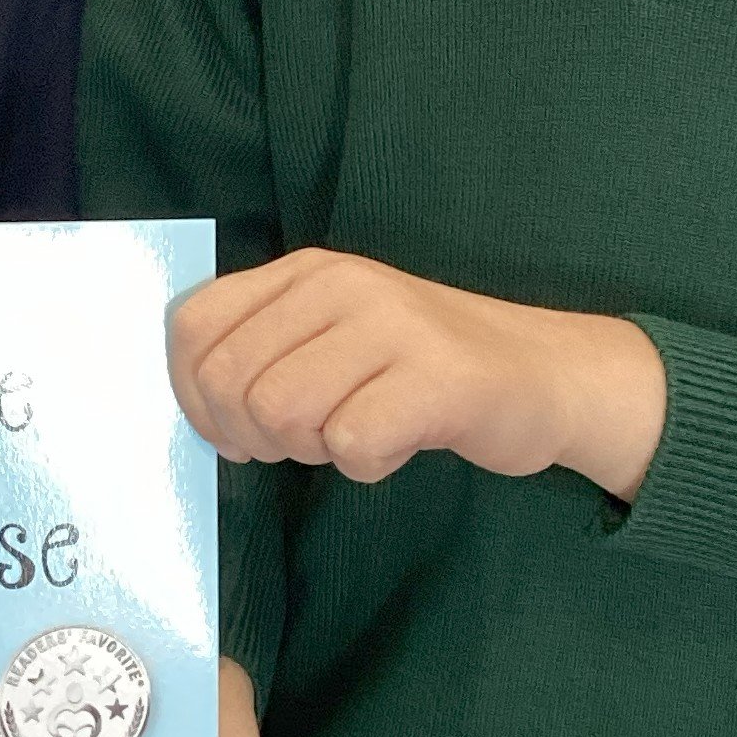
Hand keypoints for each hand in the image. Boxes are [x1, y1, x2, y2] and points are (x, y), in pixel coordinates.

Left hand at [169, 249, 665, 501]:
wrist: (543, 374)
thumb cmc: (421, 370)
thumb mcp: (334, 335)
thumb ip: (266, 352)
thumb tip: (198, 409)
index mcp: (308, 271)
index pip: (194, 325)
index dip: (193, 395)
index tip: (236, 431)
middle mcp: (345, 284)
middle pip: (229, 380)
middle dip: (252, 435)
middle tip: (308, 440)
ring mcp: (393, 326)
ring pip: (280, 412)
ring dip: (310, 448)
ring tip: (355, 434)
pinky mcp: (437, 379)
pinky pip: (350, 444)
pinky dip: (366, 465)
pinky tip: (398, 445)